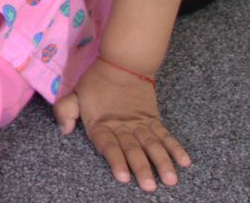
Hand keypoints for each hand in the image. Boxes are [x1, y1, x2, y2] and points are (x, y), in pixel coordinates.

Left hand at [54, 59, 191, 191]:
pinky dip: (175, 148)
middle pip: (133, 149)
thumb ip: (65, 111)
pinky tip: (184, 161)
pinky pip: (166, 135)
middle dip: (142, 168)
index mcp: (102, 124)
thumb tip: (65, 130)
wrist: (123, 62)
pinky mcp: (154, 119)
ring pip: (152, 145)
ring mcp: (140, 124)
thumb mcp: (75, 94)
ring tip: (170, 179)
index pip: (109, 145)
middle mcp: (122, 126)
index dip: (116, 161)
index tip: (124, 177)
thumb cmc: (96, 81)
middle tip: (150, 186)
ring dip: (162, 162)